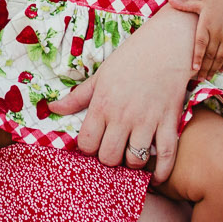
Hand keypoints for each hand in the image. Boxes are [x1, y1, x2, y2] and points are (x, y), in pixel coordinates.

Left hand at [54, 10, 195, 184]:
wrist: (167, 44)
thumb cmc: (131, 58)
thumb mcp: (100, 75)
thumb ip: (77, 97)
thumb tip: (53, 108)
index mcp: (102, 104)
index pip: (87, 143)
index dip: (88, 148)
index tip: (94, 144)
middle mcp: (123, 116)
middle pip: (109, 157)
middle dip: (109, 159)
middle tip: (113, 151)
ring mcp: (147, 120)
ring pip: (135, 160)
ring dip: (132, 164)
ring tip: (131, 157)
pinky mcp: (170, 122)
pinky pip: (166, 156)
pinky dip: (162, 172)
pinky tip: (156, 177)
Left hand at [168, 0, 222, 79]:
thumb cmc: (217, 3)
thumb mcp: (201, 3)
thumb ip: (185, 5)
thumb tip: (169, 0)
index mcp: (207, 24)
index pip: (201, 43)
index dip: (198, 56)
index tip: (195, 68)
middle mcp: (218, 32)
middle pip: (211, 53)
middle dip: (205, 67)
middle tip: (199, 78)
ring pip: (221, 57)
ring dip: (215, 68)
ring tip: (208, 77)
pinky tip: (220, 70)